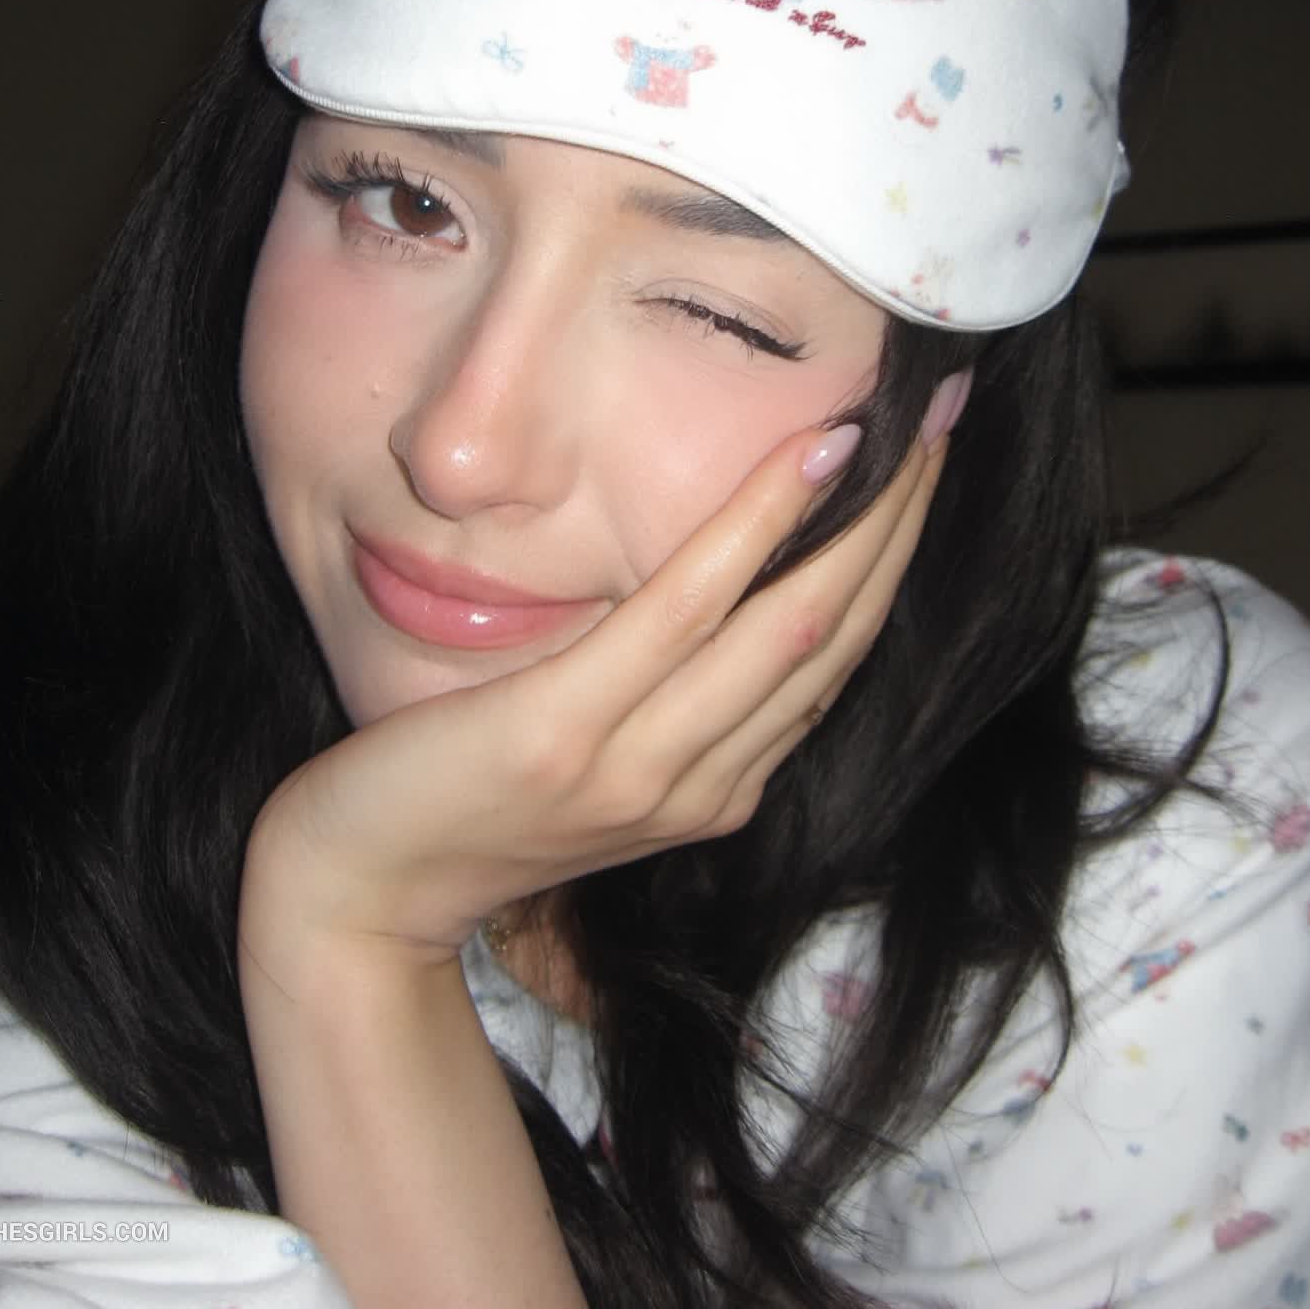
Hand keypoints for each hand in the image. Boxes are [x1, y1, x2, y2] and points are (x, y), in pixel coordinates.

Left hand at [241, 425, 945, 973]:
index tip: (929, 468)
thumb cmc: (464, 802)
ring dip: (863, 511)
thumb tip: (726, 597)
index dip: (895, 559)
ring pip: (795, 618)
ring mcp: (644, 766)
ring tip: (905, 419)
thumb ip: (670, 700)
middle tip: (952, 418)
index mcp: (719, 789)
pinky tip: (809, 452)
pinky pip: (690, 607)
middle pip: (839, 633)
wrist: (357, 890)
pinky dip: (762, 523)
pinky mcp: (572, 731)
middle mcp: (705, 784)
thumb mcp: (597, 755)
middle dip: (906, 522)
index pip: (836, 659)